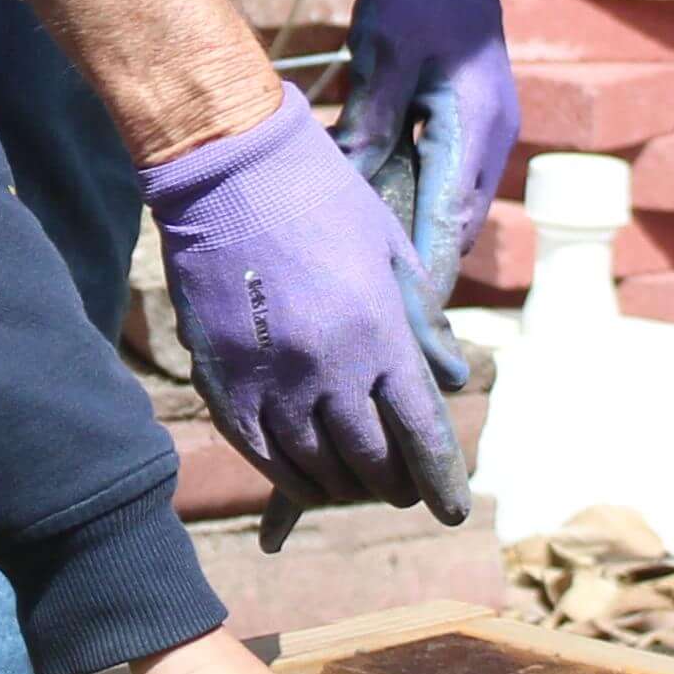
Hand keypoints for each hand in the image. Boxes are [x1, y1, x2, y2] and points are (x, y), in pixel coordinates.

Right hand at [142, 88, 461, 516]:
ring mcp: (270, 378)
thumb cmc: (319, 196)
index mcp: (378, 334)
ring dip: (340, 487)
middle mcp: (327, 367)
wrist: (227, 165)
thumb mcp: (390, 248)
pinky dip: (285, 475)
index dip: (441, 480)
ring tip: (352, 485)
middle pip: (370, 461)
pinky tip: (301, 477)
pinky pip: (259, 453)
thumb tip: (452, 377)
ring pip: (313, 468)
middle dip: (392, 485)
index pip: (421, 433)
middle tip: (399, 489)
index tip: (452, 509)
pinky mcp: (221, 380)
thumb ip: (422, 320)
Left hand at [335, 0, 517, 287]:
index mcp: (476, 127)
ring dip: (419, 239)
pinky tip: (379, 222)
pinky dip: (418, 205)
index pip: (449, 222)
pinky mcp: (471, 121)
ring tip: (376, 283)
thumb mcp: (385, 54)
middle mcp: (491, 139)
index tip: (400, 323)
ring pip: (452, 206)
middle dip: (421, 270)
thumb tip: (348, 187)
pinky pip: (447, 179)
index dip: (425, 276)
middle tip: (377, 315)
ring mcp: (486, 131)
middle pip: (456, 226)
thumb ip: (371, 123)